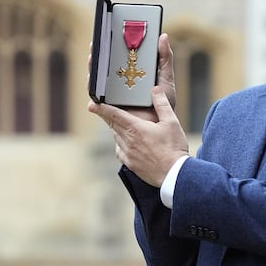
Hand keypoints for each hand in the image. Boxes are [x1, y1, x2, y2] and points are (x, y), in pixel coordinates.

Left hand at [88, 32, 188, 186]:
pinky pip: (121, 151)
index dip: (101, 108)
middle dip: (108, 117)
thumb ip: (162, 104)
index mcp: (135, 128)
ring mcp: (128, 154)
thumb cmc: (174, 149)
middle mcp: (128, 141)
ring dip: (117, 130)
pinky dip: (121, 145)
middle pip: (112, 125)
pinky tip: (128, 144)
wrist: (174, 175)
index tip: (91, 104)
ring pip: (117, 138)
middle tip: (105, 110)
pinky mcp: (131, 165)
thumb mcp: (172, 122)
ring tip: (123, 126)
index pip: (113, 114)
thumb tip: (155, 89)